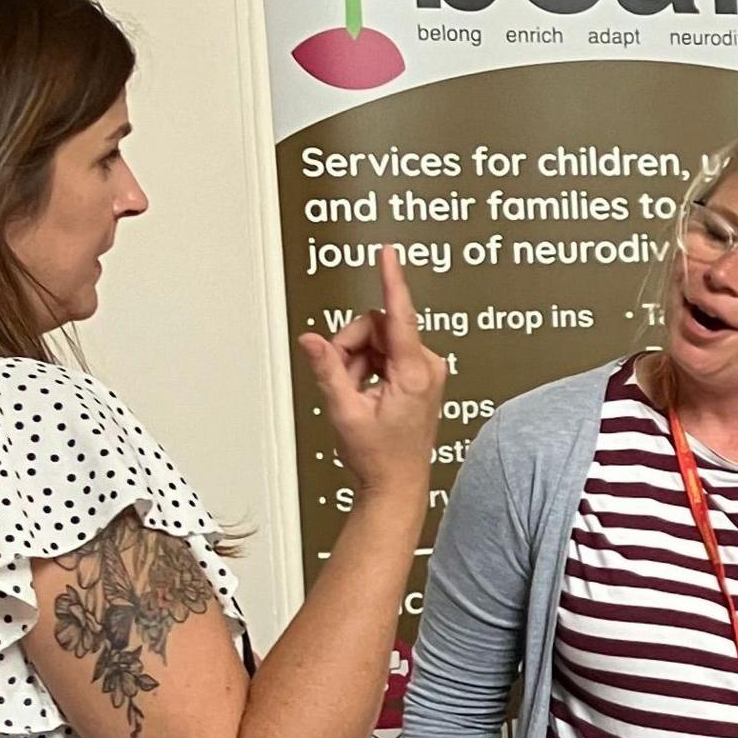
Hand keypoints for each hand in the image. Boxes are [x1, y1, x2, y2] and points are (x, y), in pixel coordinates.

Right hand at [296, 246, 447, 497]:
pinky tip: (367, 393)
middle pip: (376, 326)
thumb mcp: (344, 411)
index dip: (390, 280)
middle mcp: (426, 366)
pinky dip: (367, 367)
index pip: (399, 315)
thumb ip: (327, 370)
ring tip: (358, 395)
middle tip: (345, 383)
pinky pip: (384, 353)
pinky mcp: (420, 374)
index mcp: (414, 373)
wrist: (397, 483)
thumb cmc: (379, 456)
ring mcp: (425, 370)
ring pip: (377, 339)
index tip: (388, 254)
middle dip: (351, 349)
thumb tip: (311, 340)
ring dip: (357, 360)